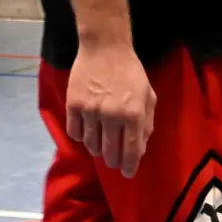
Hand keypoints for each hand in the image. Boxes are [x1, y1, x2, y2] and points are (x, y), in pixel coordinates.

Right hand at [64, 41, 155, 176]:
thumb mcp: (148, 95)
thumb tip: (140, 149)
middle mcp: (112, 116)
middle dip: (113, 161)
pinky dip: (81, 136)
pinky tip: (87, 131)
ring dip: (97, 149)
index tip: (127, 173)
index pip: (131, 151)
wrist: (105, 48)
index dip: (129, 167)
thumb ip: (147, 123)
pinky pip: (75, 133)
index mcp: (134, 114)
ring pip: (91, 146)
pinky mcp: (73, 105)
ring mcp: (91, 111)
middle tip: (114, 161)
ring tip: (101, 143)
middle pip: (110, 153)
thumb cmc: (130, 72)